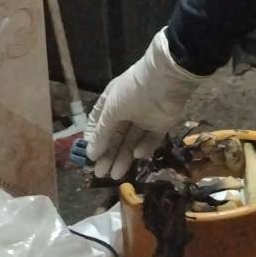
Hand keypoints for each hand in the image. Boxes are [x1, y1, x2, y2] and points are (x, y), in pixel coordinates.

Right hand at [85, 28, 209, 180]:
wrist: (167, 81)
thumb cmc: (132, 92)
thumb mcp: (112, 111)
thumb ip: (102, 133)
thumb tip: (89, 154)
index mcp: (112, 101)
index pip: (99, 123)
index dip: (94, 139)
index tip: (89, 156)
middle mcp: (126, 110)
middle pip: (115, 136)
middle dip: (108, 154)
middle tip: (100, 174)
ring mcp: (144, 117)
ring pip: (131, 140)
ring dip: (123, 157)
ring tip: (115, 175)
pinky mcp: (161, 124)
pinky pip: (150, 139)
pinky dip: (144, 147)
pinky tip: (137, 155)